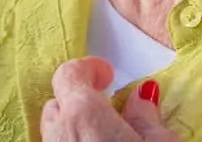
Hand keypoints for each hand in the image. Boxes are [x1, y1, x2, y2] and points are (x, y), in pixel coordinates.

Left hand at [41, 56, 180, 140]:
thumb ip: (146, 115)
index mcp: (82, 114)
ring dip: (75, 125)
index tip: (107, 72)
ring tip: (103, 134)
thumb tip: (142, 97)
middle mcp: (58, 134)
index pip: (69, 73)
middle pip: (58, 103)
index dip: (89, 68)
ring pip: (55, 130)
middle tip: (107, 105)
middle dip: (79, 98)